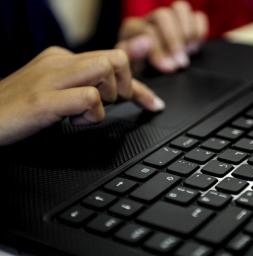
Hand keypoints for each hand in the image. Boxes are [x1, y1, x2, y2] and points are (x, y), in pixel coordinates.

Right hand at [0, 47, 164, 144]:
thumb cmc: (21, 110)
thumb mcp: (58, 94)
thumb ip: (85, 87)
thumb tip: (117, 92)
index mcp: (63, 58)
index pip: (112, 62)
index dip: (139, 86)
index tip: (153, 103)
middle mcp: (60, 62)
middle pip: (116, 59)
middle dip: (127, 86)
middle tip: (113, 105)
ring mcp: (51, 78)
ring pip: (105, 69)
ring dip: (109, 96)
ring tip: (88, 112)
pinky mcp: (45, 99)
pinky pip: (88, 98)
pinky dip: (92, 115)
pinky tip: (74, 122)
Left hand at [116, 0, 208, 72]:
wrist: (150, 78)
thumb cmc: (140, 73)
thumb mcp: (131, 69)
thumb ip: (133, 55)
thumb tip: (146, 42)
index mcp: (133, 28)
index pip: (147, 30)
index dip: (159, 49)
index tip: (168, 68)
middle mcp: (151, 19)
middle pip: (163, 15)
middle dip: (174, 40)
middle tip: (181, 63)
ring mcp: (170, 18)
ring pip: (181, 9)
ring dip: (188, 31)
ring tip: (189, 52)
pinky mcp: (187, 23)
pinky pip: (198, 17)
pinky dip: (200, 31)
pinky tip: (195, 48)